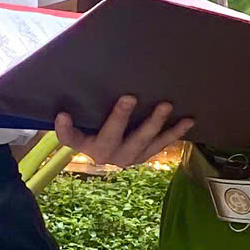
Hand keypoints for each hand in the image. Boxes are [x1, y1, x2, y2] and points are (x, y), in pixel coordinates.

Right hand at [53, 96, 191, 168]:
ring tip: (166, 106)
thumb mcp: (82, 121)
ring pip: (141, 142)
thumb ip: (74, 111)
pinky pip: (160, 145)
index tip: (62, 114)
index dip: (65, 129)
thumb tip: (61, 91)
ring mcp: (126, 157)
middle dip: (121, 117)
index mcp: (85, 144)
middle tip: (129, 97)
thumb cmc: (92, 127)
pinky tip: (188, 121)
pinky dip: (175, 133)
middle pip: (111, 136)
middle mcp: (104, 154)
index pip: (71, 138)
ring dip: (155, 123)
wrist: (109, 151)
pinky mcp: (144, 156)